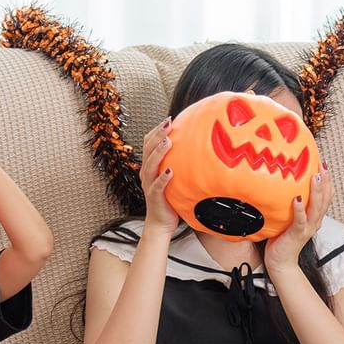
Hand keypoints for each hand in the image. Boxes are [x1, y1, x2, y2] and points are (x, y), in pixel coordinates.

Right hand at [141, 117, 179, 235]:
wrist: (160, 223)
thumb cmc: (169, 199)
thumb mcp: (172, 178)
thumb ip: (178, 164)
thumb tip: (196, 149)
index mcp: (149, 167)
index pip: (148, 143)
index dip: (156, 131)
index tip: (168, 120)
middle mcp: (146, 173)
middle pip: (148, 149)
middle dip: (157, 135)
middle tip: (168, 123)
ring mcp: (149, 185)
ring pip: (150, 165)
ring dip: (158, 153)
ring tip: (168, 142)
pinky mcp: (154, 197)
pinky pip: (157, 186)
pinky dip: (162, 179)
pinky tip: (170, 171)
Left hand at [266, 166, 332, 274]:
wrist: (280, 261)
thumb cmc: (282, 239)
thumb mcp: (289, 218)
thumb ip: (291, 205)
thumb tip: (282, 186)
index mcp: (314, 217)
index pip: (326, 197)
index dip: (328, 181)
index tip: (324, 165)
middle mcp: (314, 222)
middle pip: (325, 199)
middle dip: (325, 182)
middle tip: (323, 166)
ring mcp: (307, 228)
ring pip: (316, 208)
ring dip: (317, 192)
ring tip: (315, 177)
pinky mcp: (297, 234)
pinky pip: (300, 220)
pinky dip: (300, 209)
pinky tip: (296, 199)